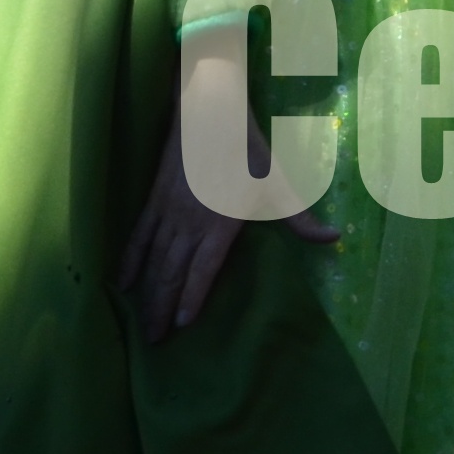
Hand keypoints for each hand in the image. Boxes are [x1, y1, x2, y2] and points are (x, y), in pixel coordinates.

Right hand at [115, 114, 337, 345]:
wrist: (207, 111)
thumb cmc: (246, 148)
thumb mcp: (278, 181)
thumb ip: (299, 217)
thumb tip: (333, 241)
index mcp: (219, 222)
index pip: (202, 269)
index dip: (192, 298)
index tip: (183, 326)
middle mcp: (188, 223)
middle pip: (171, 273)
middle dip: (162, 309)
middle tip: (154, 342)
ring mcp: (166, 213)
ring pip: (152, 261)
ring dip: (146, 294)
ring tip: (141, 324)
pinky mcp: (152, 201)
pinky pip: (136, 237)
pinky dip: (127, 261)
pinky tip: (120, 283)